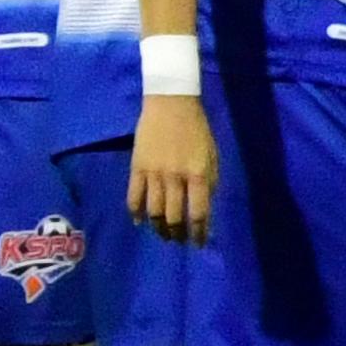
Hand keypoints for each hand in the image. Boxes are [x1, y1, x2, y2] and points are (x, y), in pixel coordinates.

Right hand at [128, 93, 217, 240]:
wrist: (171, 103)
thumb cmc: (197, 129)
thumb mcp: (212, 156)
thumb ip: (209, 183)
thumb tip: (203, 209)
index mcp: (198, 175)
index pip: (198, 214)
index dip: (199, 233)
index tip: (199, 243)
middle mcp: (175, 178)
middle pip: (174, 217)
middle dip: (178, 234)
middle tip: (179, 241)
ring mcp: (154, 173)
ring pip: (153, 211)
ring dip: (159, 228)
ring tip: (163, 234)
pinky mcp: (137, 167)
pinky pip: (134, 196)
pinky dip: (136, 213)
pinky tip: (140, 221)